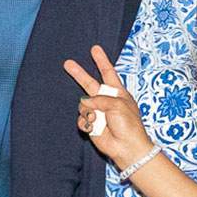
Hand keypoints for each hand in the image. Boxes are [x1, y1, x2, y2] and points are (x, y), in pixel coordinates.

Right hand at [63, 46, 154, 169]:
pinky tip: (95, 127)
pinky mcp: (90, 125)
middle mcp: (106, 101)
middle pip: (89, 84)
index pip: (108, 73)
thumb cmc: (129, 125)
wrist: (126, 147)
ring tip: (101, 120)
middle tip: (67, 63)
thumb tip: (86, 102)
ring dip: (90, 111)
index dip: (101, 61)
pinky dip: (86, 122)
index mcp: (117, 93)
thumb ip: (101, 98)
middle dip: (79, 74)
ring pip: (83, 104)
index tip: (95, 49)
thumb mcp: (118, 105)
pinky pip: (81, 119)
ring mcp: (97, 112)